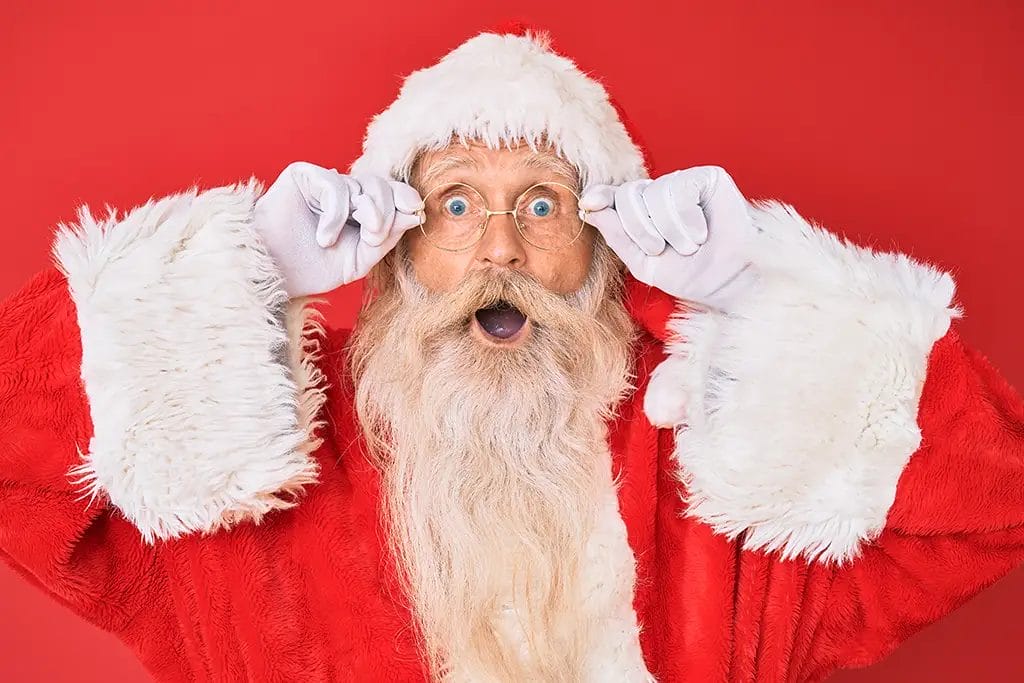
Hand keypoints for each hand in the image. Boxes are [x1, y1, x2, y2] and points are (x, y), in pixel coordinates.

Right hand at [253, 161, 422, 296]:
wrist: (275, 272)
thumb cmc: (313, 267)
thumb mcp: (360, 258)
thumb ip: (387, 236)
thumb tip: (416, 212)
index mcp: (361, 211)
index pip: (392, 194)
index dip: (406, 198)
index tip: (416, 211)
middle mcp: (346, 193)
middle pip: (382, 186)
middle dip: (385, 212)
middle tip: (372, 238)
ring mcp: (326, 183)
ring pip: (362, 184)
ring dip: (363, 214)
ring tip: (340, 241)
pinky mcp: (305, 175)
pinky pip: (336, 186)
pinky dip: (334, 215)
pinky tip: (324, 236)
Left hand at [580, 166, 756, 310]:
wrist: (726, 282)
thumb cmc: (688, 274)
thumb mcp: (642, 261)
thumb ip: (616, 234)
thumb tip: (589, 206)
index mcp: (642, 211)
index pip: (614, 196)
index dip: (601, 196)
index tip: (589, 203)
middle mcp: (660, 193)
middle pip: (629, 194)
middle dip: (639, 228)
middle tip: (661, 249)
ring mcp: (683, 182)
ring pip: (653, 193)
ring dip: (668, 229)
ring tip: (689, 246)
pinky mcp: (706, 177)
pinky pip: (679, 189)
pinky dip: (686, 218)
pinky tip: (701, 232)